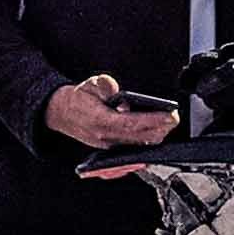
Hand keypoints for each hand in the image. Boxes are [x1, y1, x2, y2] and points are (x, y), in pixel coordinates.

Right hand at [44, 74, 181, 148]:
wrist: (59, 113)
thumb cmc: (77, 99)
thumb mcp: (89, 84)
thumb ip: (104, 85)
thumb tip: (116, 91)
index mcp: (100, 121)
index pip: (132, 123)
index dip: (153, 120)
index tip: (169, 115)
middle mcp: (105, 138)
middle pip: (139, 138)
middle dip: (160, 129)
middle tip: (174, 118)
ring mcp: (108, 146)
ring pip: (138, 146)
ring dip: (155, 136)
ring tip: (168, 124)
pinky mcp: (110, 149)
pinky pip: (132, 149)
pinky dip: (146, 141)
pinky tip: (156, 133)